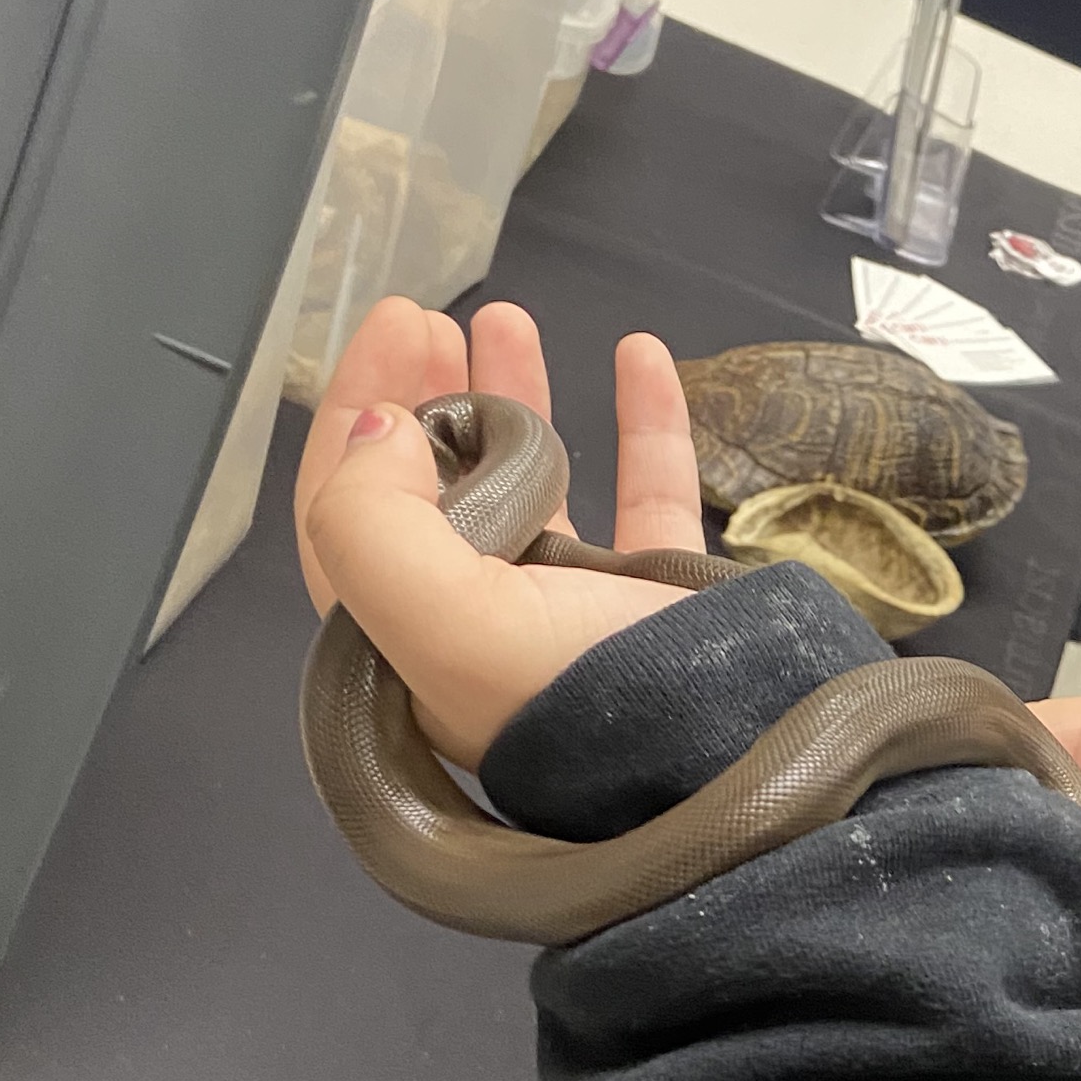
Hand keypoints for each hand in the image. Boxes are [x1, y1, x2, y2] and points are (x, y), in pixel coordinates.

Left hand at [295, 297, 703, 767]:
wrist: (732, 761)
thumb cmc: (577, 700)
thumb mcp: (442, 623)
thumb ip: (375, 523)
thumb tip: (377, 431)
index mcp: (409, 646)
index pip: (349, 516)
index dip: (355, 417)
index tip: (396, 332)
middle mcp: (481, 628)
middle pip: (432, 492)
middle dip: (426, 396)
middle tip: (434, 321)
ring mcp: (572, 612)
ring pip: (530, 484)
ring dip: (516, 395)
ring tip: (509, 320)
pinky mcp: (658, 600)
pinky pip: (645, 493)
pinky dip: (643, 421)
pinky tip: (640, 357)